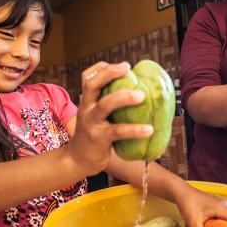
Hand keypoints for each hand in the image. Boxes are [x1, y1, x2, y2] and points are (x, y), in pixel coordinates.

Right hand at [67, 62, 153, 176]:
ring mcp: (91, 124)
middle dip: (109, 74)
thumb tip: (136, 93)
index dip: (102, 68)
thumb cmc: (93, 135)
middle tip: (128, 69)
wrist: (78, 160)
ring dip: (124, 97)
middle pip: (91, 85)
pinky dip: (134, 129)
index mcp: (86, 102)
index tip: (122, 65)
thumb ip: (107, 105)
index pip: (87, 78)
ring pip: (105, 105)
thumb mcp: (95, 116)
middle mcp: (86, 109)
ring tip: (141, 96)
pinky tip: (148, 130)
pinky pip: (118, 131)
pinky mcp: (99, 139)